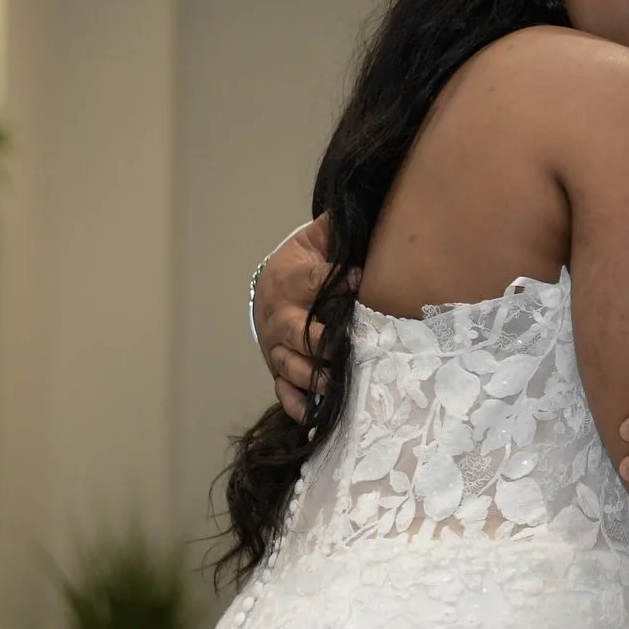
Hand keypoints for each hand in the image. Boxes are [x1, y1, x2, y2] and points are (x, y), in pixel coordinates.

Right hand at [257, 215, 342, 422]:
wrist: (269, 288)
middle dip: (317, 343)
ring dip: (310, 377)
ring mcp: (277, 347)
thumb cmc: (302, 263)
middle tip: (342, 350)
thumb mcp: (315, 241)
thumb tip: (359, 212)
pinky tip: (311, 416)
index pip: (311, 281)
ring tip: (333, 385)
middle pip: (295, 333)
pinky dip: (295, 404)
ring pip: (290, 365)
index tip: (358, 278)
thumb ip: (335, 230)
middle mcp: (280, 318)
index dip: (334, 279)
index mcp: (290, 282)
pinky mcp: (279, 368)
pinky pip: (283, 390)